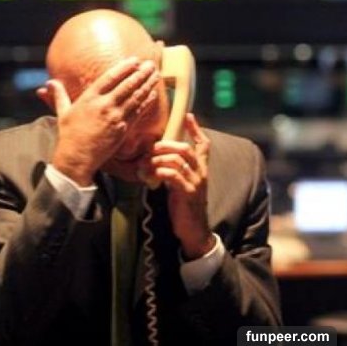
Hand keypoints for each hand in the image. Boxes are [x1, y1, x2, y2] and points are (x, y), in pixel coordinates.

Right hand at [38, 58, 159, 185]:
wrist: (77, 158)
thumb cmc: (68, 136)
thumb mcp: (62, 113)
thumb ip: (59, 95)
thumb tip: (49, 83)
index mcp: (89, 98)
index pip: (110, 78)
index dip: (124, 67)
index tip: (134, 60)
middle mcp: (104, 105)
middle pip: (127, 85)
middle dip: (141, 73)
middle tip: (151, 64)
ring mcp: (115, 118)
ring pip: (136, 97)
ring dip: (147, 85)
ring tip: (156, 74)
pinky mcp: (123, 130)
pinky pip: (138, 112)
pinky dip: (147, 102)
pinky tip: (153, 94)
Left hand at [149, 114, 213, 259]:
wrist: (194, 231)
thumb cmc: (184, 206)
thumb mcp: (180, 185)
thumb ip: (173, 170)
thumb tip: (154, 158)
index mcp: (201, 170)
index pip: (203, 145)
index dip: (196, 129)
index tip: (188, 115)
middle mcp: (201, 173)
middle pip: (185, 148)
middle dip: (164, 145)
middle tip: (148, 149)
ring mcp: (196, 183)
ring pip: (177, 160)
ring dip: (156, 160)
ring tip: (143, 165)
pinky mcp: (188, 193)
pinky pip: (173, 175)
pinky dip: (159, 172)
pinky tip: (149, 176)